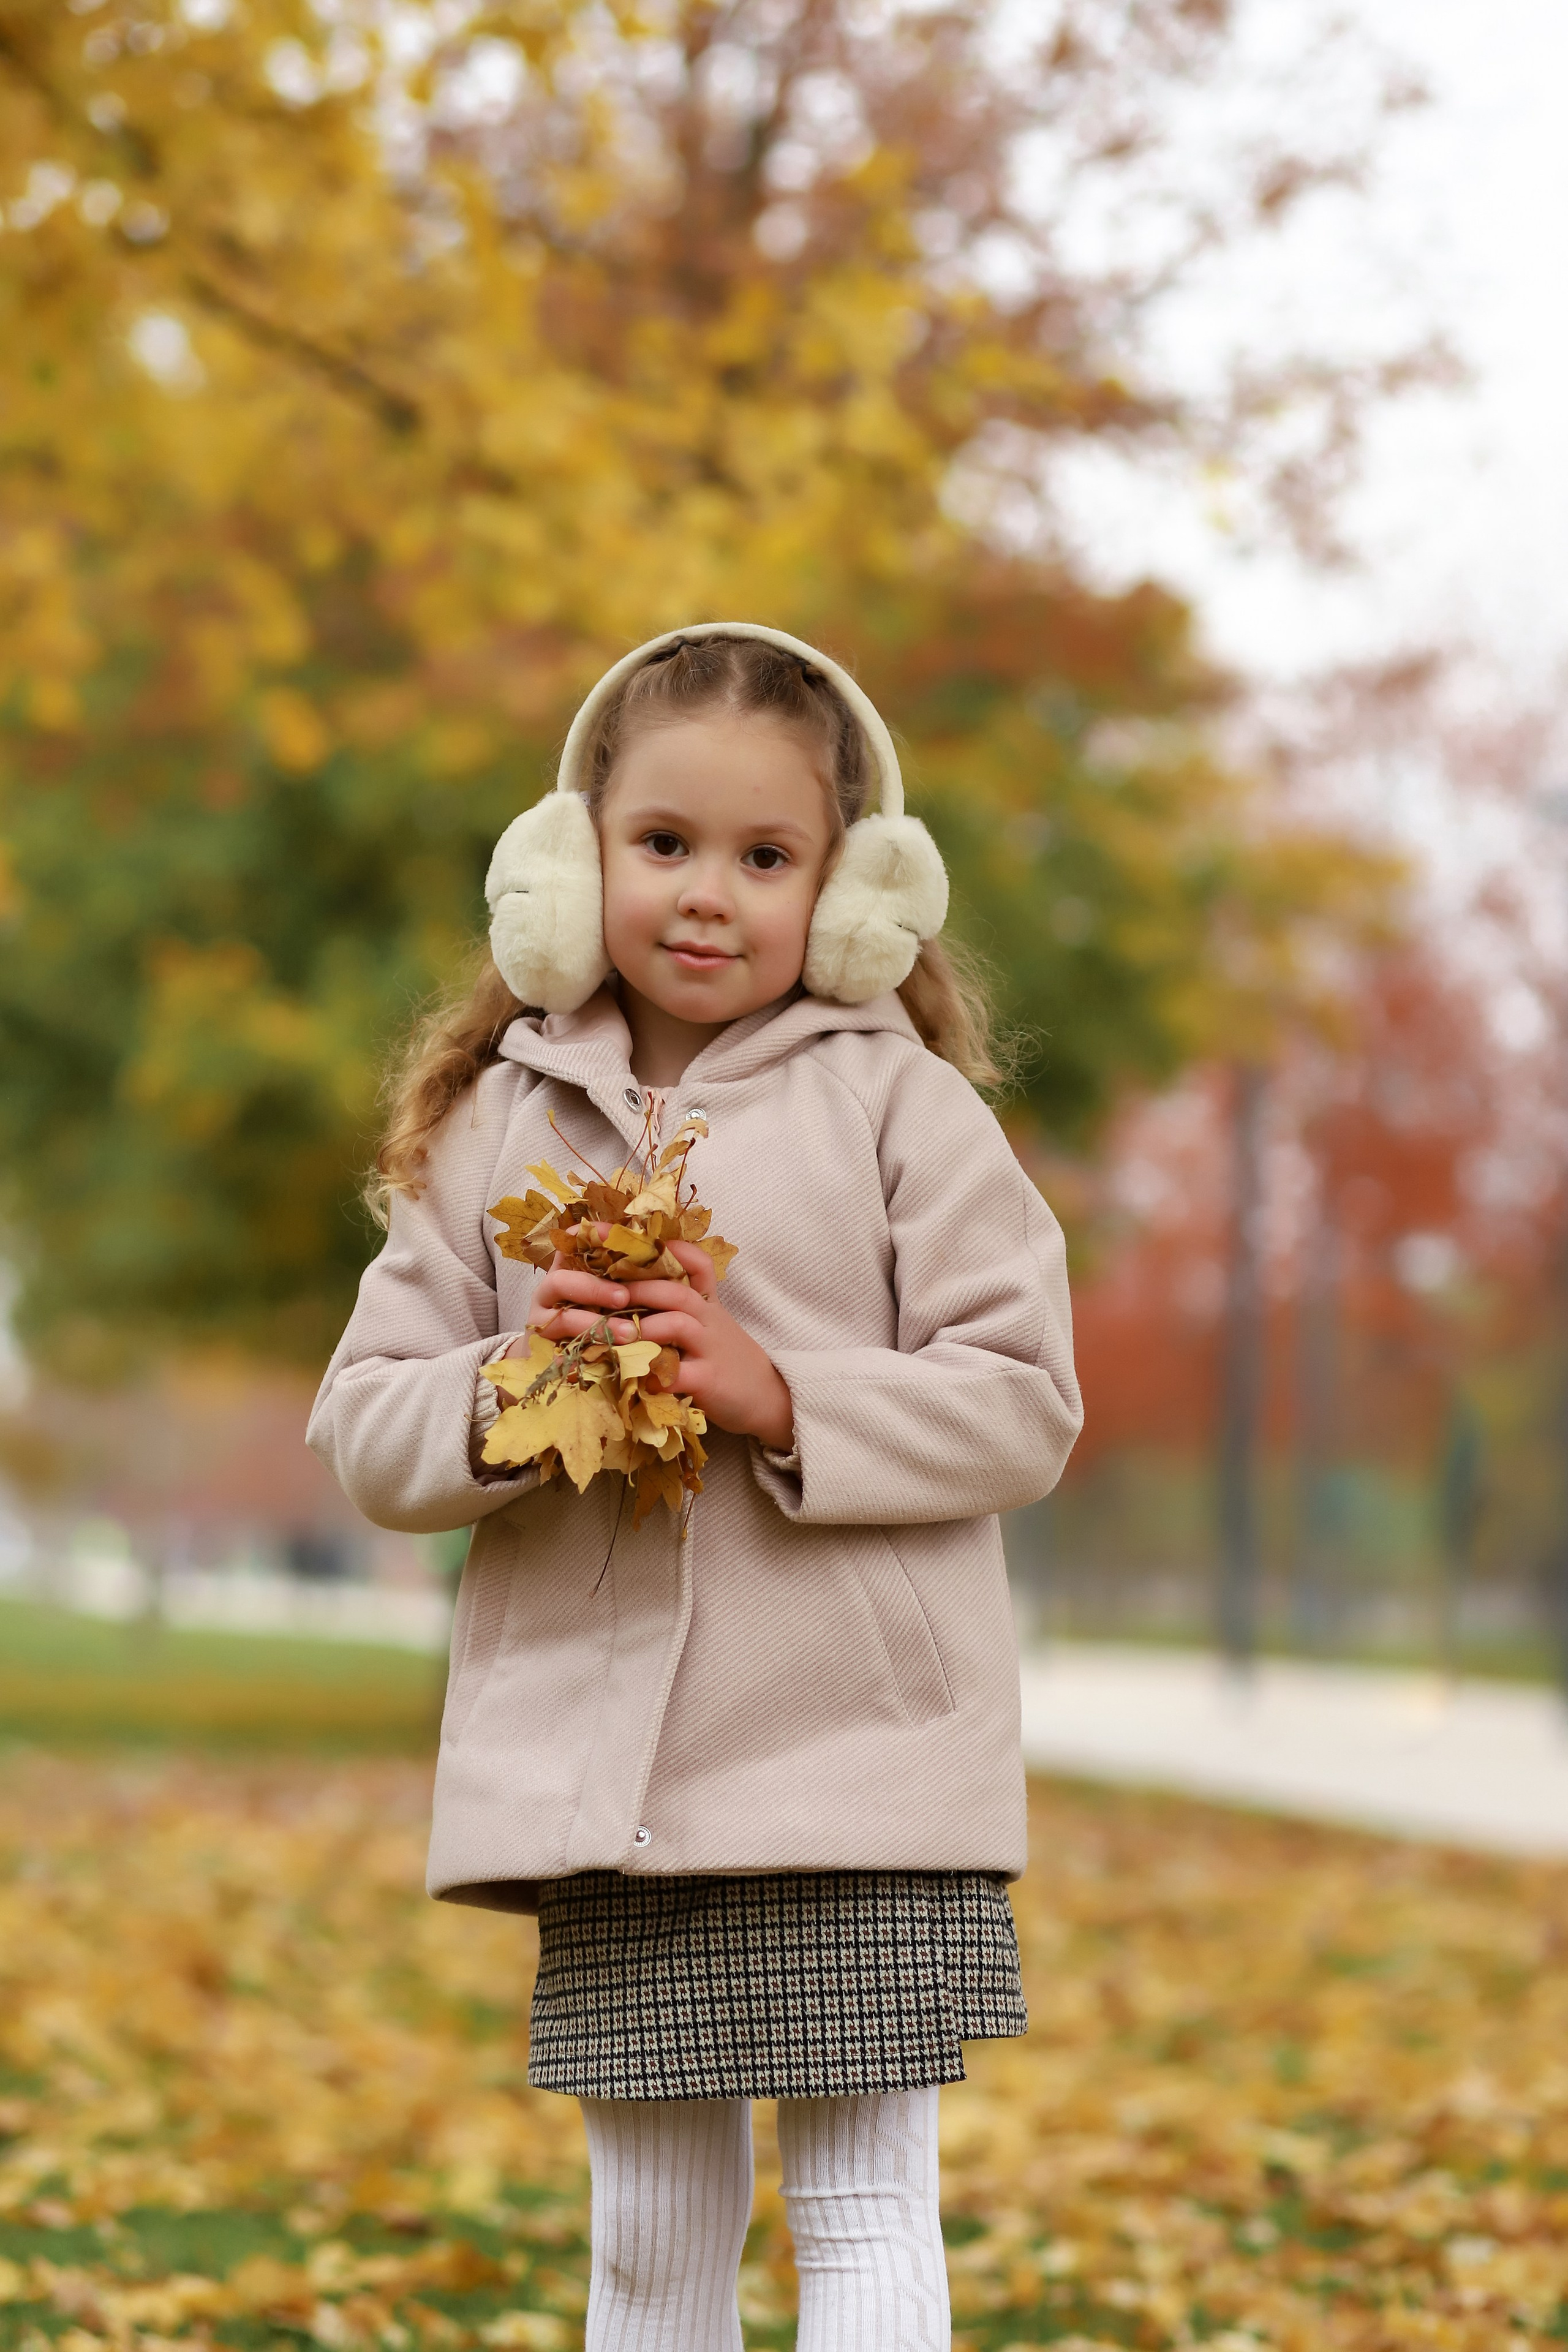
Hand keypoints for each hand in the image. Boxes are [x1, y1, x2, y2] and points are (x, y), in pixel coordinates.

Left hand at [528, 1239, 793, 1451]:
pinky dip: (651, 1374)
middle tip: (598, 1287)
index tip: (616, 1234)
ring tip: (610, 1332)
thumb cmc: (724, 1356)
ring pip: (675, 1324)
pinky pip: (677, 1373)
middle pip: (674, 1289)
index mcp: (705, 1300)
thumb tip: (625, 1285)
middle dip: (635, 1285)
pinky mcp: (710, 1380)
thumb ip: (677, 1302)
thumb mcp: (708, 1320)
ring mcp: (710, 1347)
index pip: (690, 1261)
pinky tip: (629, 1377)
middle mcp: (708, 1317)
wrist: (766, 1397)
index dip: (657, 1246)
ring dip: (640, 1326)